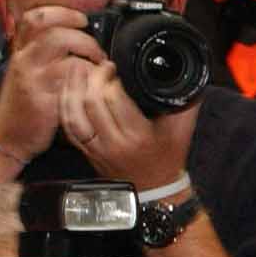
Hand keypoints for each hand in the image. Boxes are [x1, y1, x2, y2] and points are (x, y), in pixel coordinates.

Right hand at [0, 5, 106, 159]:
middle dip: (80, 32)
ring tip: (99, 64)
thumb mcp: (30, 74)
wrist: (7, 137)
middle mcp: (24, 59)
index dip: (60, 12)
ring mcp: (32, 77)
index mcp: (22, 51)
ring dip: (87, 49)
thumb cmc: (24, 106)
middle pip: (49, 27)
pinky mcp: (43, 96)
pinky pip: (70, 75)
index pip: (34, 18)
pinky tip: (96, 83)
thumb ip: (46, 56)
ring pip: (60, 44)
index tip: (81, 18)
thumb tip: (78, 40)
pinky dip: (89, 74)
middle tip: (96, 47)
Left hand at [59, 59, 197, 192]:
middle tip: (99, 66)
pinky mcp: (86, 151)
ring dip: (72, 89)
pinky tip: (67, 91)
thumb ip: (186, 102)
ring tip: (76, 70)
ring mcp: (97, 149)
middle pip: (91, 103)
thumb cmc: (169, 158)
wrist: (154, 189)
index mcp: (138, 136)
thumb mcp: (183, 129)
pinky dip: (65, 106)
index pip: (115, 99)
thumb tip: (190, 78)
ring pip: (74, 114)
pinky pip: (68, 127)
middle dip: (92, 78)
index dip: (111, 79)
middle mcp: (114, 143)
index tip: (115, 67)